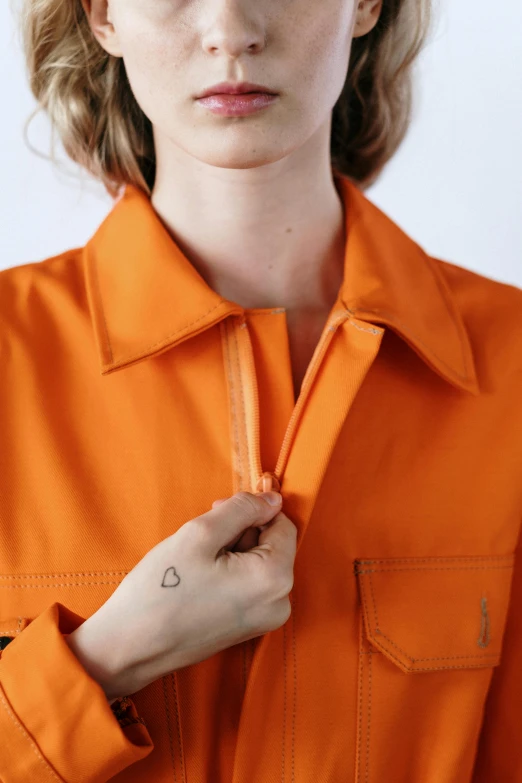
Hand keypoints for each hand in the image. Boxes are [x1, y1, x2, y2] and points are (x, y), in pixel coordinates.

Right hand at [66, 491, 296, 701]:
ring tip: (197, 563)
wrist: (131, 647)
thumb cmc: (161, 589)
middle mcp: (280, 602)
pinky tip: (201, 579)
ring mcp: (266, 619)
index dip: (251, 510)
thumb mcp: (200, 533)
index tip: (216, 512)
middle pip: (272, 543)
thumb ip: (242, 509)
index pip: (282, 523)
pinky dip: (230, 572)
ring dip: (232, 551)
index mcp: (275, 578)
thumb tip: (273, 499)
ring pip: (259, 562)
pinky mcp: (249, 627)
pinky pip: (250, 584)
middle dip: (239, 532)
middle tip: (200, 539)